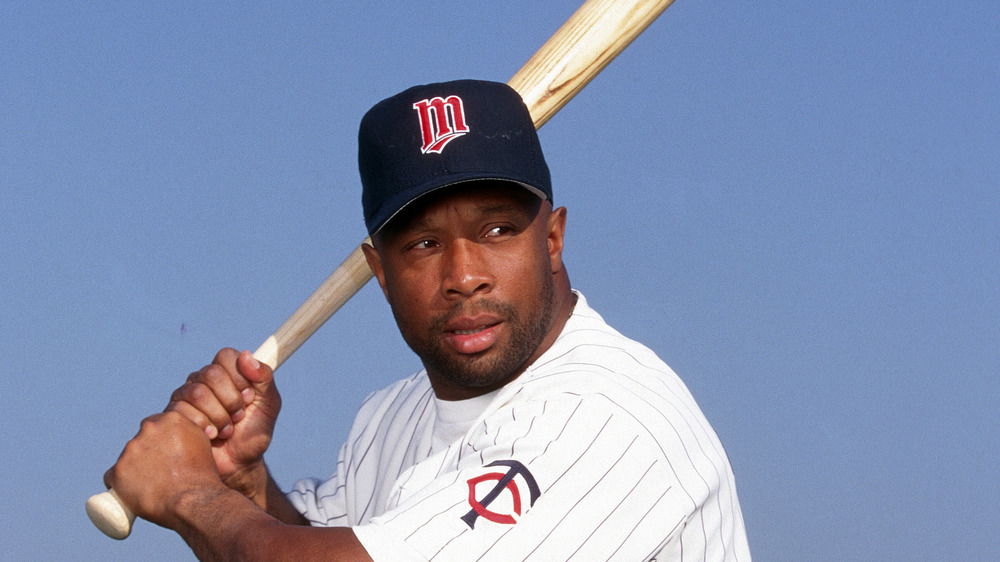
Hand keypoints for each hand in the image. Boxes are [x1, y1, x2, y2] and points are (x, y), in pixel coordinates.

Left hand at [104, 410, 224, 529]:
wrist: (193, 500)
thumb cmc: (202, 476)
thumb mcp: (203, 443)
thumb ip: (188, 434)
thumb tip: (178, 437)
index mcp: (171, 419)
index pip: (158, 425)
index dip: (161, 441)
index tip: (165, 454)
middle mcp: (148, 429)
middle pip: (141, 440)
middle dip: (147, 453)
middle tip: (159, 471)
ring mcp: (130, 450)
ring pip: (127, 459)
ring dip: (134, 468)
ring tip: (151, 486)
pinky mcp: (117, 471)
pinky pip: (112, 478)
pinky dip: (120, 485)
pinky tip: (134, 493)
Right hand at [165, 348, 280, 494]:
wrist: (239, 464)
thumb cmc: (254, 433)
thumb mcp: (269, 405)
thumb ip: (264, 378)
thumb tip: (247, 355)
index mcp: (226, 372)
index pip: (226, 356)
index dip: (239, 376)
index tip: (249, 397)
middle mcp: (203, 380)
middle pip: (211, 373)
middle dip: (231, 400)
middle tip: (238, 416)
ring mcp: (185, 396)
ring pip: (197, 393)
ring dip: (219, 416)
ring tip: (227, 429)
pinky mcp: (174, 415)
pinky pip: (183, 412)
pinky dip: (204, 427)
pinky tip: (212, 436)